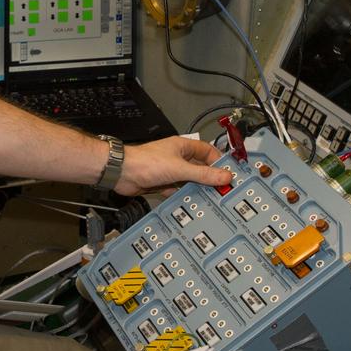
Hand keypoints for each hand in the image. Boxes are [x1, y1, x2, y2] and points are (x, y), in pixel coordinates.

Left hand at [113, 136, 230, 196]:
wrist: (122, 173)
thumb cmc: (146, 162)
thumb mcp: (180, 169)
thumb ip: (203, 174)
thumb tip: (225, 176)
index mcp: (183, 147)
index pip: (208, 151)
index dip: (219, 162)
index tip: (229, 174)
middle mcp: (177, 157)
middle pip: (199, 167)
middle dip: (210, 178)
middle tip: (223, 190)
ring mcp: (170, 170)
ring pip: (189, 180)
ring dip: (197, 188)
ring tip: (211, 199)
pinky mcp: (162, 183)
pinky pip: (178, 190)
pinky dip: (184, 196)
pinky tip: (192, 204)